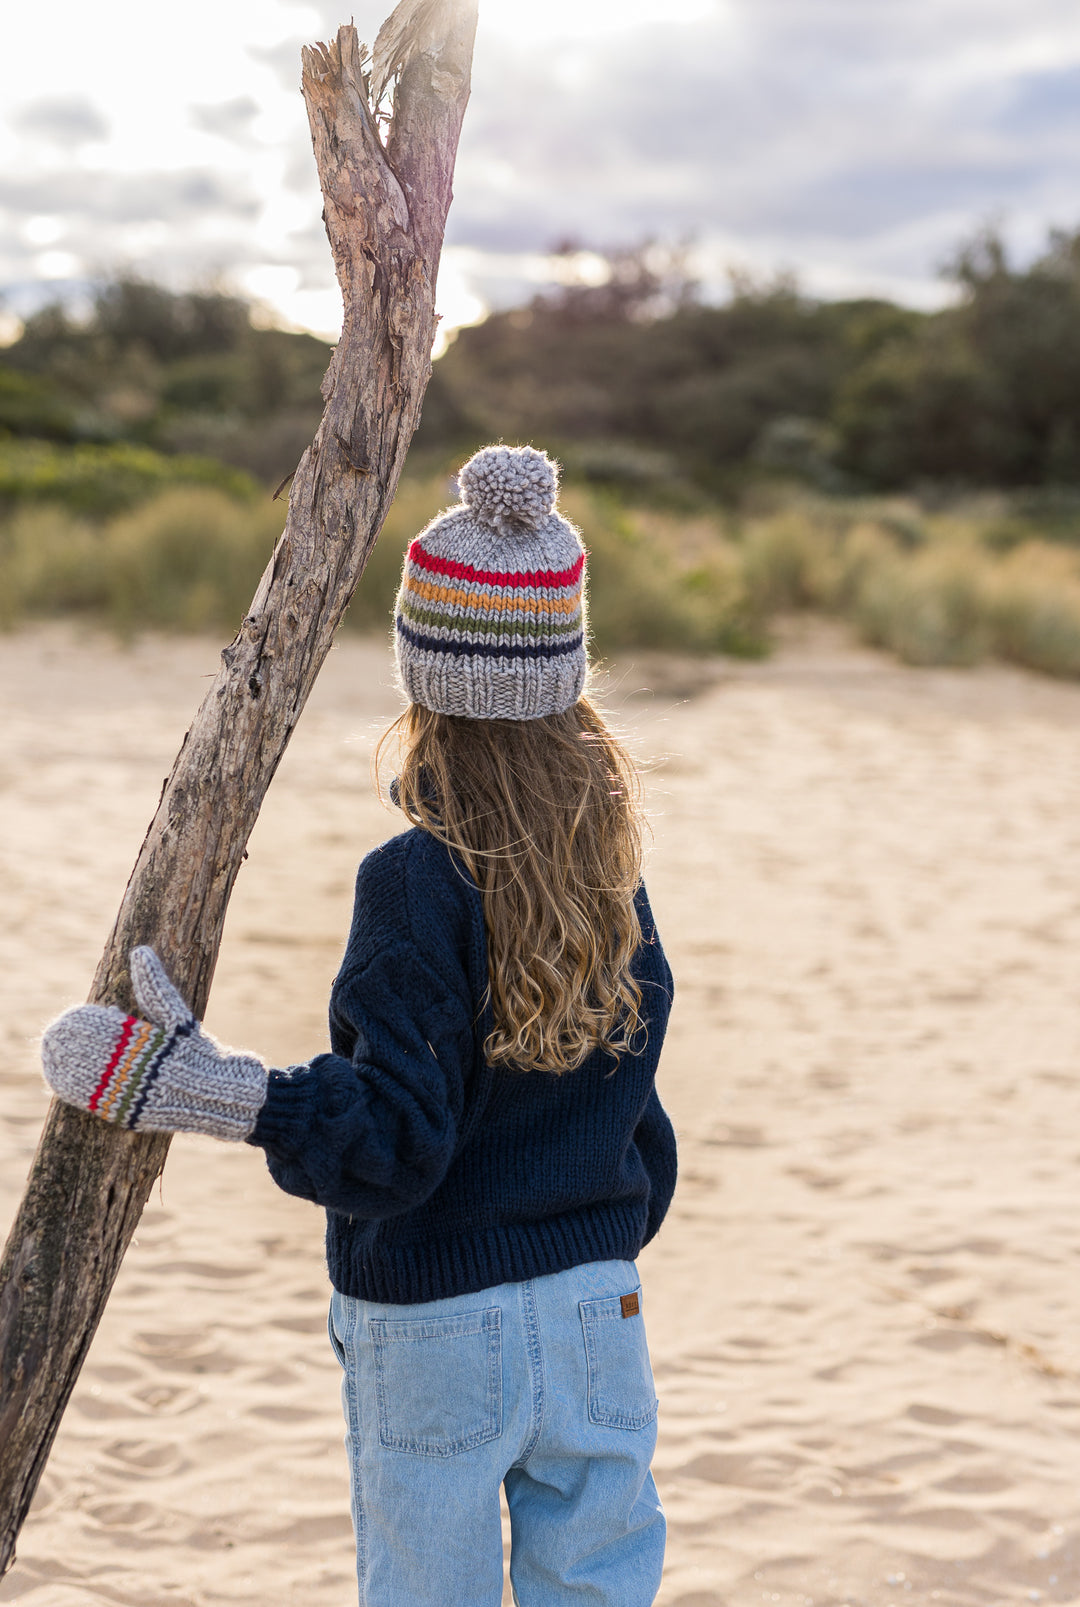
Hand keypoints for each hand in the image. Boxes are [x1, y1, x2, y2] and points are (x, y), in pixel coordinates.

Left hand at [42, 947, 267, 1141]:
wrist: (220, 1096)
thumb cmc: (200, 1054)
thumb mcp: (179, 1019)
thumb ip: (155, 988)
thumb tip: (140, 952)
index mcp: (153, 1046)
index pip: (110, 1031)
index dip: (88, 1022)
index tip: (73, 1013)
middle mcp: (143, 1073)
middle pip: (95, 1056)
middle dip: (72, 1044)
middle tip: (53, 1032)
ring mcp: (136, 1097)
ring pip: (89, 1082)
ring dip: (65, 1068)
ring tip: (49, 1054)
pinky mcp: (129, 1117)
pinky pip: (93, 1104)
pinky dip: (74, 1092)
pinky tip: (58, 1080)